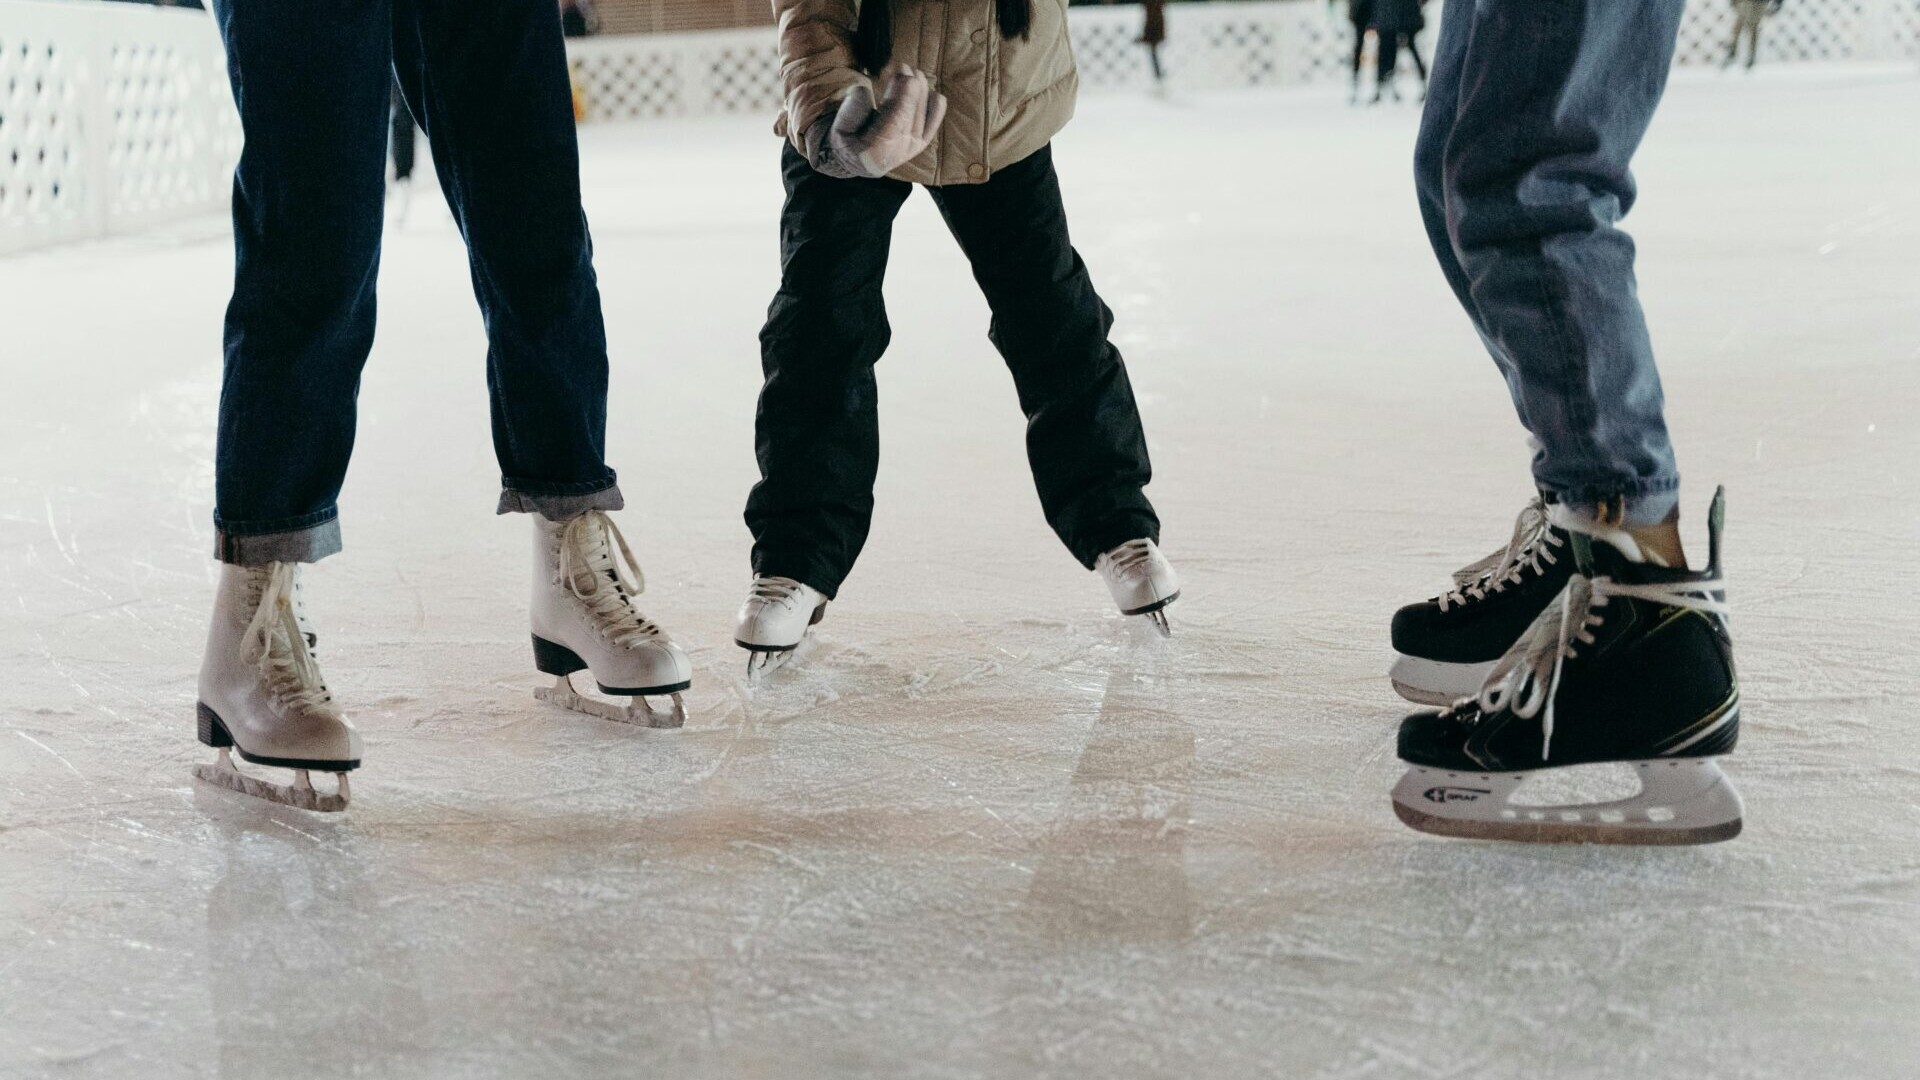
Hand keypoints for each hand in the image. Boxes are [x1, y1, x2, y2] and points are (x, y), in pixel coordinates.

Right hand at [805, 66, 947, 179]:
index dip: (903, 99)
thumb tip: (863, 90)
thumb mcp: (840, 127)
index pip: (894, 123)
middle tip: (903, 67)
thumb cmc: (847, 138)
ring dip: (920, 91)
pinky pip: (933, 124)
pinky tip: (933, 91)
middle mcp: (897, 152)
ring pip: (922, 117)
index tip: (907, 78)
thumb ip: (851, 111)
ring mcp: (911, 148)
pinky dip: (936, 107)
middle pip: (910, 116)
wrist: (857, 158)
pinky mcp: (920, 142)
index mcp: (875, 151)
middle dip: (910, 89)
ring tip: (913, 72)